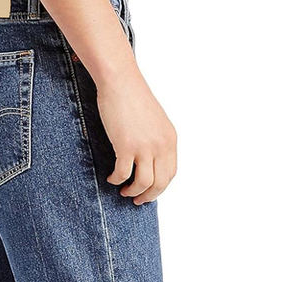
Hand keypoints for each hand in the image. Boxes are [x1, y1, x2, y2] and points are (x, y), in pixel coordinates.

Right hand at [97, 69, 176, 204]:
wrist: (120, 81)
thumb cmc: (132, 98)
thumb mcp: (154, 122)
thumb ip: (155, 141)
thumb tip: (148, 162)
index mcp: (170, 139)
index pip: (170, 173)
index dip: (160, 187)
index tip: (149, 192)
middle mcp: (161, 145)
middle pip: (160, 183)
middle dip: (148, 196)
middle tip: (137, 200)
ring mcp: (145, 146)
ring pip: (144, 183)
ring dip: (133, 192)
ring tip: (124, 191)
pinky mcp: (126, 146)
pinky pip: (123, 174)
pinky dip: (117, 180)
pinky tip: (111, 178)